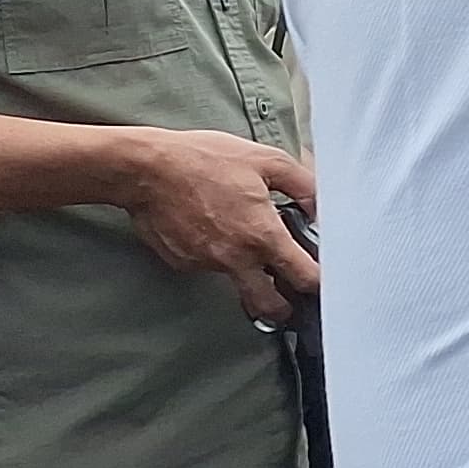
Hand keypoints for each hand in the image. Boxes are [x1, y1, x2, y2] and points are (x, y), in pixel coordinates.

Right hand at [108, 127, 321, 322]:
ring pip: (236, 282)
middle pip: (268, 305)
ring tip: (244, 240)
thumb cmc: (204, 160)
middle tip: (288, 297)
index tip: (321, 281)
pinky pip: (208, 266)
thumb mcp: (267, 161)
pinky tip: (212, 229)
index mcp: (263, 235)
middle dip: (282, 307)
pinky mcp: (182, 263)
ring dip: (246, 272)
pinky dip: (216, 255)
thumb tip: (320, 208)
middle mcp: (235, 258)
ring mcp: (206, 264)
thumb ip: (304, 186)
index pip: (303, 277)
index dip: (318, 283)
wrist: (147, 169)